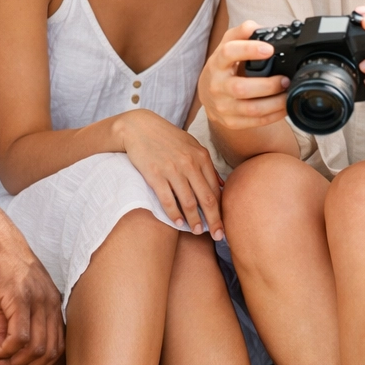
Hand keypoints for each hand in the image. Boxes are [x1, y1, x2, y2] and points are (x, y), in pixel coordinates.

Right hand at [0, 210, 63, 364]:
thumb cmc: (0, 268)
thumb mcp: (7, 301)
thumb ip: (5, 329)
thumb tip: (1, 356)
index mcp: (52, 303)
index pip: (58, 346)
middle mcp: (51, 303)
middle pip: (49, 353)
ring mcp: (38, 300)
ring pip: (35, 349)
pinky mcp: (20, 298)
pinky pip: (18, 337)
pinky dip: (6, 353)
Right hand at [114, 109, 225, 239]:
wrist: (140, 127)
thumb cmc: (168, 138)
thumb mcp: (191, 145)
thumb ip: (206, 165)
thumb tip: (221, 184)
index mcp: (201, 156)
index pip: (215, 189)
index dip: (221, 209)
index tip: (223, 224)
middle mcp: (189, 163)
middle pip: (206, 198)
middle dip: (214, 220)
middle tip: (219, 236)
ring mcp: (172, 169)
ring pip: (188, 202)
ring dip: (194, 220)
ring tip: (198, 232)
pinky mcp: (155, 174)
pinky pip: (167, 199)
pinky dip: (173, 214)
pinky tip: (178, 223)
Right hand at [198, 21, 289, 131]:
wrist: (208, 94)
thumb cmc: (223, 66)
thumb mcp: (227, 45)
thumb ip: (242, 32)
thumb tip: (258, 28)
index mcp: (217, 63)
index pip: (229, 53)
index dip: (249, 50)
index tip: (269, 49)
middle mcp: (217, 86)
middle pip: (241, 88)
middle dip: (268, 85)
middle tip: (285, 79)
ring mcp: (223, 106)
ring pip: (251, 109)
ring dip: (275, 103)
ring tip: (289, 93)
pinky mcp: (231, 122)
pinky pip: (256, 122)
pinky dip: (274, 115)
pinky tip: (284, 106)